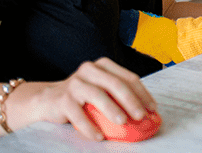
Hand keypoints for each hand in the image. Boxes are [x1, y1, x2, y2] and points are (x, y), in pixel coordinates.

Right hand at [33, 58, 157, 140]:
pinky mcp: (63, 99)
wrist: (49, 99)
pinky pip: (78, 114)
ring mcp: (75, 83)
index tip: (152, 108)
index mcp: (103, 65)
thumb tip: (145, 112)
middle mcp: (89, 70)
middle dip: (131, 100)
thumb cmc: (82, 96)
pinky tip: (99, 136)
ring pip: (97, 95)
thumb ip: (119, 95)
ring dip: (112, 110)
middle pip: (115, 84)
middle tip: (141, 116)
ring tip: (123, 122)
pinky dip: (90, 127)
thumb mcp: (102, 90)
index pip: (128, 77)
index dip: (142, 93)